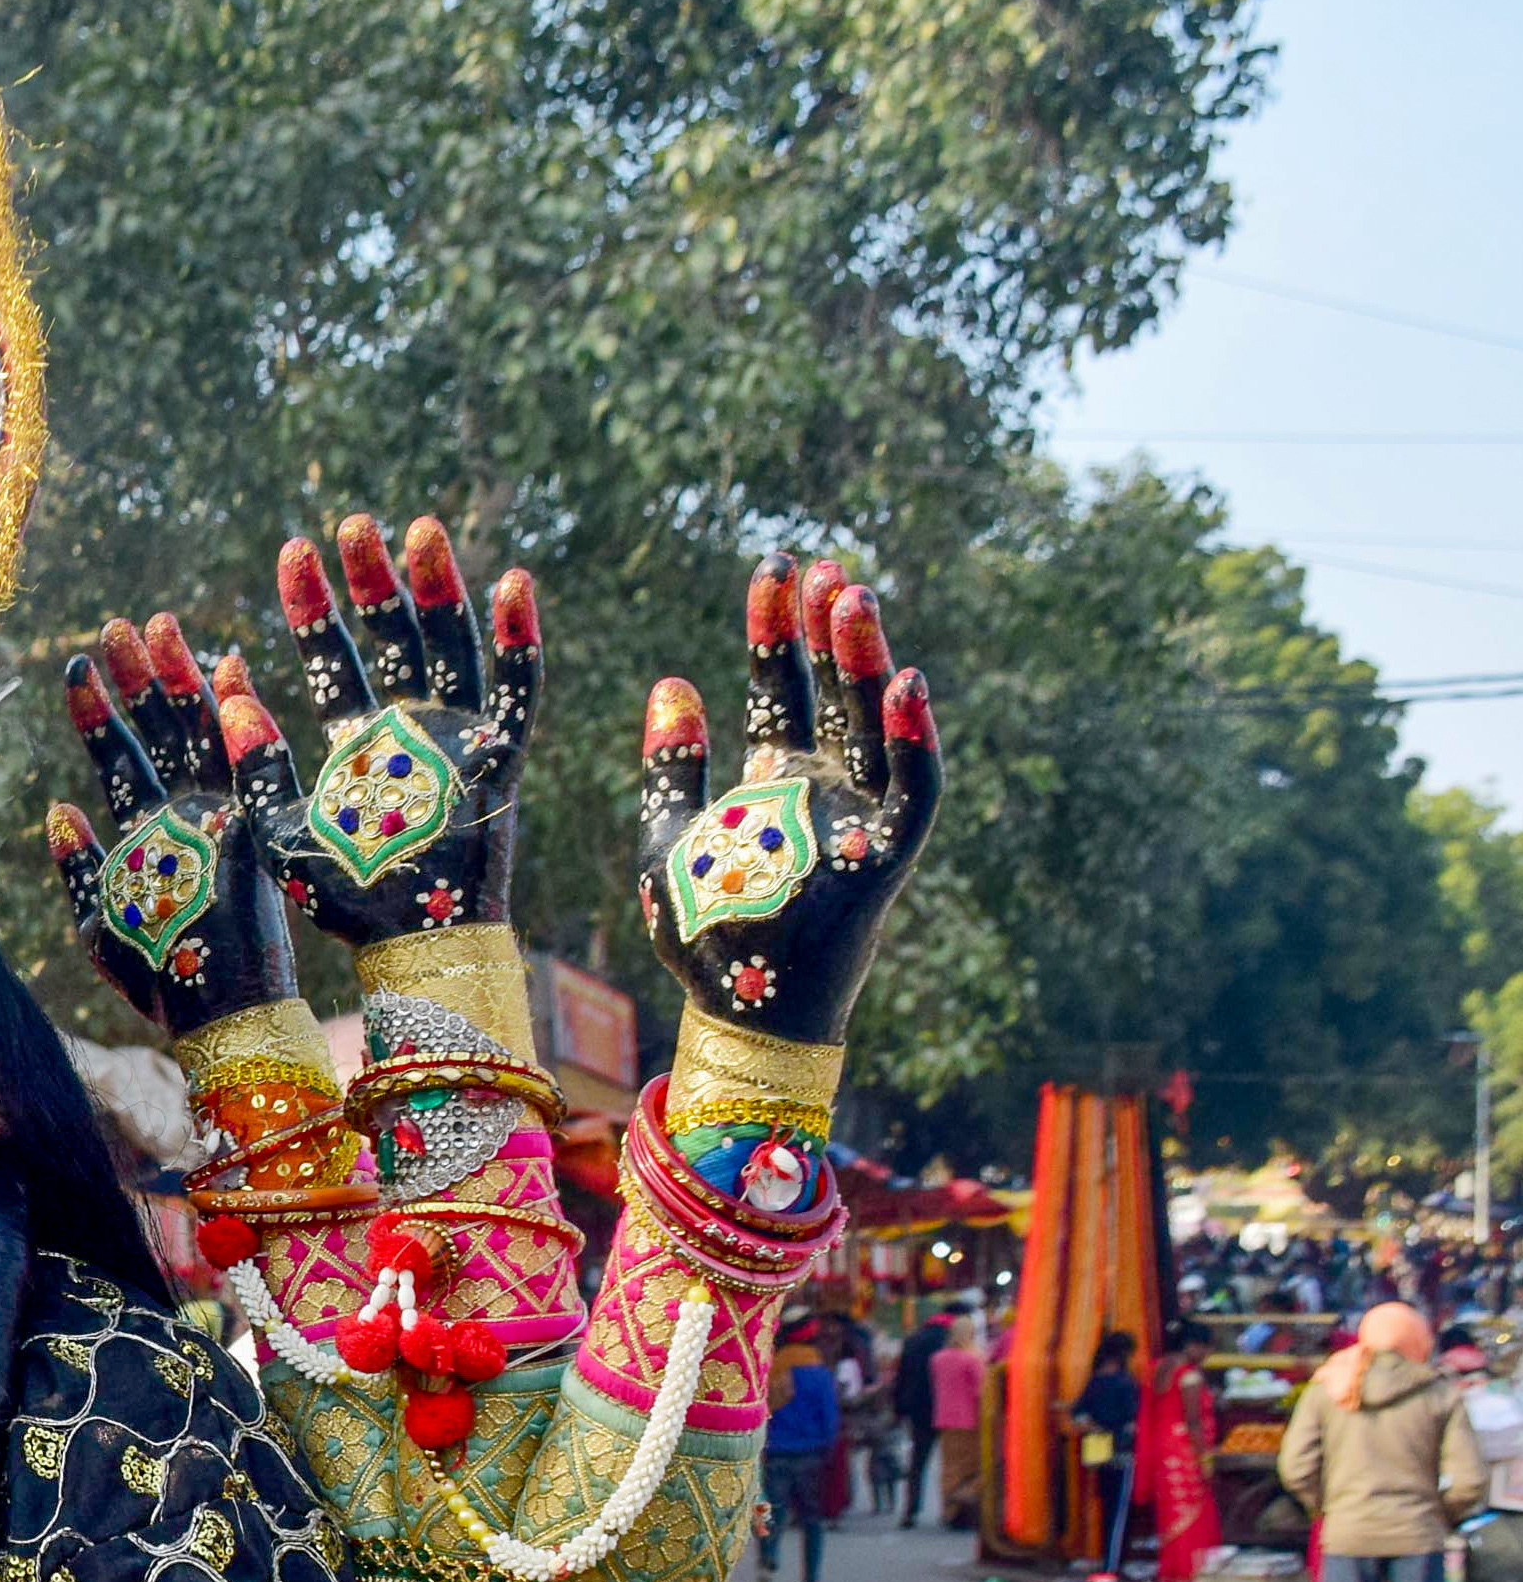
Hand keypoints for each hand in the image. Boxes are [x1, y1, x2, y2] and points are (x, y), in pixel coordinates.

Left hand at [46, 612, 302, 1041]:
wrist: (224, 1018)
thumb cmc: (162, 979)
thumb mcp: (99, 923)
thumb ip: (78, 868)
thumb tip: (57, 808)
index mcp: (149, 831)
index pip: (118, 757)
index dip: (97, 712)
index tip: (74, 666)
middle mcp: (186, 816)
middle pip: (157, 731)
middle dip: (137, 677)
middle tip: (116, 625)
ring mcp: (224, 818)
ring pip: (199, 733)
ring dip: (179, 679)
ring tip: (158, 626)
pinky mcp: (257, 829)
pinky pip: (250, 762)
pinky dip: (242, 718)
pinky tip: (232, 666)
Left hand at [254, 515, 542, 946]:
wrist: (407, 948)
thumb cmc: (341, 901)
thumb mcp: (274, 831)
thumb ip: (254, 764)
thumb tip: (226, 690)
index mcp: (355, 740)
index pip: (332, 654)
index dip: (313, 605)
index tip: (293, 551)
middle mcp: (408, 729)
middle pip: (393, 634)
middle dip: (374, 579)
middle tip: (355, 522)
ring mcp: (457, 738)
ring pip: (451, 646)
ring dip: (439, 588)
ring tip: (421, 528)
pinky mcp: (501, 759)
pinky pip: (517, 692)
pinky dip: (520, 641)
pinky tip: (513, 584)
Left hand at [636, 556, 941, 1042]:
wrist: (738, 1016)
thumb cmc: (703, 935)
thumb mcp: (665, 840)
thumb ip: (672, 767)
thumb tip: (672, 682)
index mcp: (774, 782)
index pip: (783, 687)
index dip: (778, 630)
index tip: (773, 567)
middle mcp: (825, 792)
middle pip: (833, 693)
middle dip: (829, 629)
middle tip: (824, 565)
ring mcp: (860, 822)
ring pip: (874, 728)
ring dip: (869, 663)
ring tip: (853, 598)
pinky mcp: (886, 859)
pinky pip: (913, 793)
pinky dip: (916, 740)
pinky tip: (909, 683)